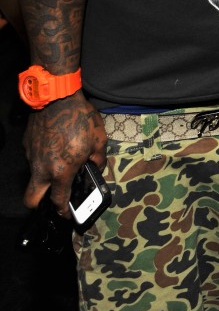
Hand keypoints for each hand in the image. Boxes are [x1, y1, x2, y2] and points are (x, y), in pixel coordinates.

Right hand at [22, 92, 106, 216]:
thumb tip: (97, 167)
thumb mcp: (99, 139)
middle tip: (54, 197)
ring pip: (34, 176)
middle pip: (31, 199)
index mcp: (61, 171)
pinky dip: (42, 157)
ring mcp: (32, 156)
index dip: (63, 211)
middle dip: (40, 204)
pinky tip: (54, 145)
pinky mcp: (27, 144)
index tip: (67, 214)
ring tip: (60, 160)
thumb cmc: (80, 118)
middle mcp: (42, 168)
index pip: (59, 200)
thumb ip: (98, 159)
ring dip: (44, 175)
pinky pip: (33, 158)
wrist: (57, 96)